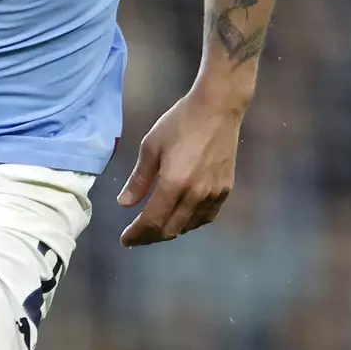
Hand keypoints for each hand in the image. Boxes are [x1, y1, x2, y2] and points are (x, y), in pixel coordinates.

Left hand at [118, 87, 242, 246]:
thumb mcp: (151, 147)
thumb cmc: (180, 122)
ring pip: (189, 226)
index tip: (125, 240)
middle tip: (136, 237)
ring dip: (170, 231)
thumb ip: (139, 179)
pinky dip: (190, 223)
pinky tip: (181, 218)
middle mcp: (196, 194)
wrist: (218, 108)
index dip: (136, 235)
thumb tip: (125, 204)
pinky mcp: (225, 189)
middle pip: (170, 229)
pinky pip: (206, 217)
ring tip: (155, 228)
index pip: (152, 221)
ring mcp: (214, 194)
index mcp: (174, 184)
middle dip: (150, 237)